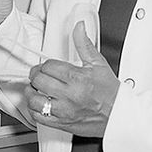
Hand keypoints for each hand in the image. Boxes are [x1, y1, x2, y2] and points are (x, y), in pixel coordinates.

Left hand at [26, 22, 118, 137]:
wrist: (119, 115)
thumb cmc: (111, 92)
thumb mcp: (99, 64)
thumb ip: (85, 44)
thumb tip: (79, 27)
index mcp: (77, 78)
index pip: (48, 66)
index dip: (46, 65)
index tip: (49, 67)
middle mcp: (69, 94)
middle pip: (38, 80)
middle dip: (37, 76)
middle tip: (41, 76)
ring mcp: (64, 110)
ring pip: (34, 99)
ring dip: (33, 93)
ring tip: (38, 90)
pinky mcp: (61, 123)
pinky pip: (38, 117)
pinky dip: (35, 110)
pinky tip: (41, 104)